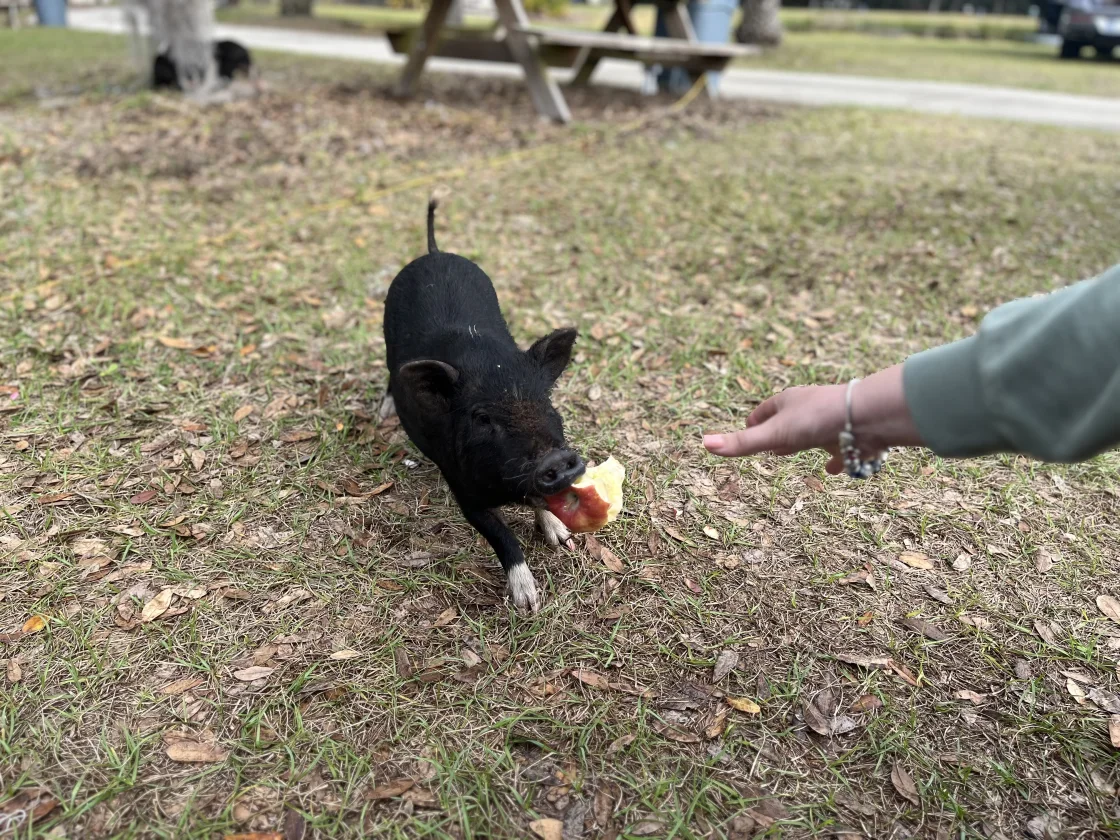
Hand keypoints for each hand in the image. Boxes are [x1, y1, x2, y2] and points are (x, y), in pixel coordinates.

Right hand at [703, 365, 923, 472]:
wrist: (867, 415)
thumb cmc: (816, 420)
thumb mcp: (774, 435)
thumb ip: (742, 444)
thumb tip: (704, 444)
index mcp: (787, 402)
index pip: (762, 413)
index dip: (752, 424)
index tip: (746, 432)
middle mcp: (809, 408)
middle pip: (787, 421)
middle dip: (777, 433)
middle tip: (768, 446)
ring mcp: (832, 420)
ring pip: (813, 432)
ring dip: (804, 442)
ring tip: (796, 452)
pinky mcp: (853, 435)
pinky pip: (841, 449)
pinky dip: (835, 458)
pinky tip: (833, 469)